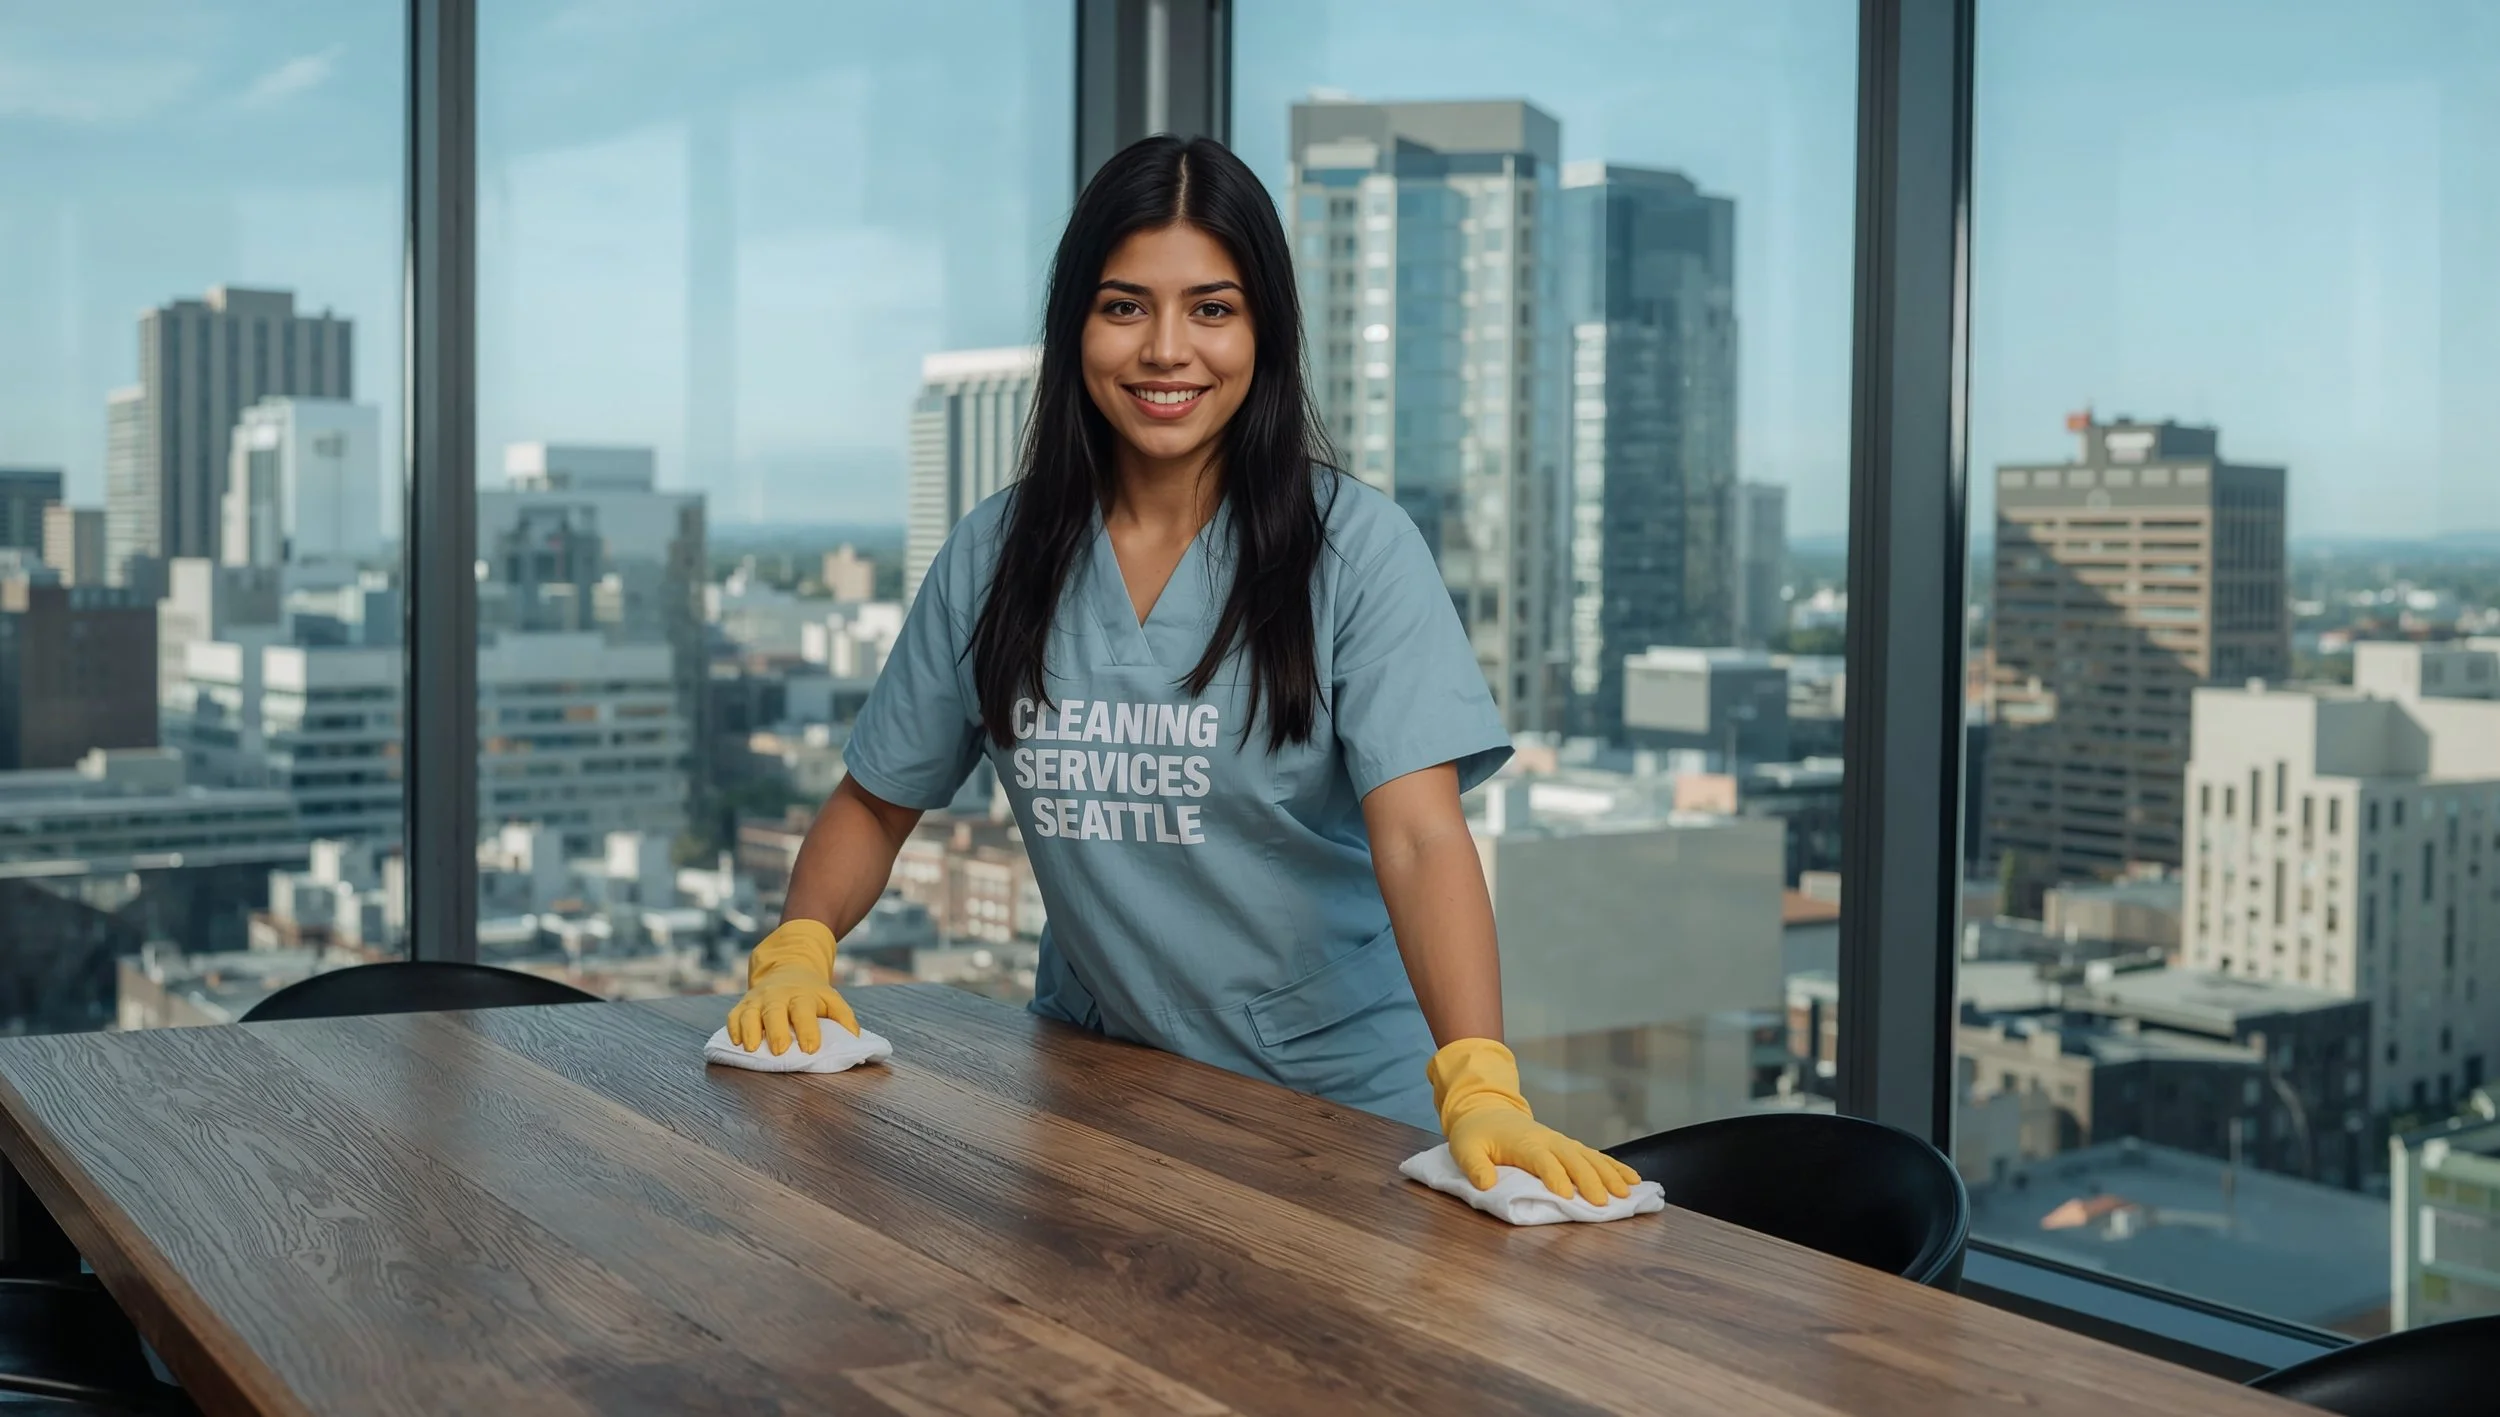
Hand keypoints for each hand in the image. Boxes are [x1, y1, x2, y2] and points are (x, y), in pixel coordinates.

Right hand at [726, 919, 859, 1054]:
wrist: (789, 969)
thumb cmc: (811, 994)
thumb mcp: (831, 1000)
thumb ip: (844, 1018)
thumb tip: (854, 1038)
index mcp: (802, 996)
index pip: (804, 1011)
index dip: (808, 1029)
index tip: (811, 1048)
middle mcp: (777, 996)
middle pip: (774, 1011)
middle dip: (776, 1031)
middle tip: (779, 1051)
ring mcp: (758, 1000)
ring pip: (749, 1013)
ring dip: (749, 1030)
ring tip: (751, 1049)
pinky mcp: (743, 1005)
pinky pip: (734, 1015)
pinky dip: (733, 1028)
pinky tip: (736, 1042)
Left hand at [1429, 1038, 1640, 1203]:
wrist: (1486, 1109)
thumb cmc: (1476, 1134)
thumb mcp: (1464, 1149)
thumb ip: (1475, 1167)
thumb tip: (1486, 1185)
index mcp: (1523, 1142)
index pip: (1542, 1160)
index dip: (1554, 1176)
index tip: (1565, 1195)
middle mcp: (1547, 1140)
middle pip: (1573, 1159)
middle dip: (1589, 1180)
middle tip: (1603, 1203)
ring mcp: (1560, 1142)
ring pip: (1589, 1157)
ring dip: (1609, 1174)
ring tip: (1626, 1193)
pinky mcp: (1567, 1146)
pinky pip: (1594, 1156)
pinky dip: (1614, 1167)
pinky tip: (1632, 1179)